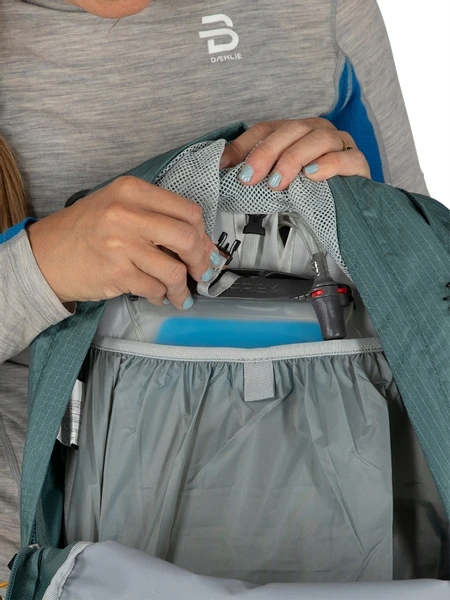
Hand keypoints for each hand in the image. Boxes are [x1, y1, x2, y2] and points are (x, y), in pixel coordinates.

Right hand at [27, 176, 220, 308]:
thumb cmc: (84, 231)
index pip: (188, 211)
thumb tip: (200, 243)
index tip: (204, 249)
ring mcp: (121, 244)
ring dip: (182, 288)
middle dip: (200, 261)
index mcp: (132, 190)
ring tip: (179, 294)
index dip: (203, 234)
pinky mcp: (116, 273)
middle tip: (200, 273)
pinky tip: (156, 295)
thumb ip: (156, 217)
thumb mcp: (118, 207)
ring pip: (174, 270)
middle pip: (188, 238)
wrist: (43, 256)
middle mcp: (127, 213)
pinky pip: (155, 289)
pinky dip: (160, 296)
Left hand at [220, 118, 369, 188]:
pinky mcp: (358, 163)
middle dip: (266, 153)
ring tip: (277, 182)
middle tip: (249, 178)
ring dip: (293, 159)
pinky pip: (346, 158)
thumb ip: (252, 169)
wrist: (343, 209)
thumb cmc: (306, 190)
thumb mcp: (274, 179)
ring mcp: (340, 144)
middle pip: (291, 130)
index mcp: (295, 130)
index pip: (267, 129)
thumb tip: (219, 164)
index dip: (245, 146)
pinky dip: (329, 165)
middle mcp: (317, 131)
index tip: (225, 166)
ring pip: (318, 139)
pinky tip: (312, 176)